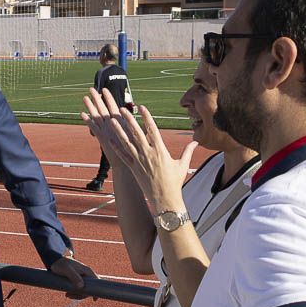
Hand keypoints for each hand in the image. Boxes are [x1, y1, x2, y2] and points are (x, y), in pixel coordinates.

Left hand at [49, 255, 97, 299]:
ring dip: (76, 294)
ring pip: (83, 289)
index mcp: (87, 271)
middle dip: (81, 294)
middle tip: (70, 296)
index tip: (94, 299)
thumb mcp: (67, 270)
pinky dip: (74, 292)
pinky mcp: (76, 279)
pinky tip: (67, 293)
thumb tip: (81, 286)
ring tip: (66, 295)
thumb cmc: (60, 264)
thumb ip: (74, 276)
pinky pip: (78, 288)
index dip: (96, 291)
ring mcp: (81, 277)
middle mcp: (86, 274)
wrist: (54, 260)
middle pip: (89, 288)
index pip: (96, 282)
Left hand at [81, 88, 195, 208]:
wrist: (165, 199)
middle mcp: (148, 154)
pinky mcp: (133, 169)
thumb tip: (196, 141)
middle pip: (137, 133)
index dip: (147, 117)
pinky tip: (109, 139)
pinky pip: (123, 156)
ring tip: (112, 120)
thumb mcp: (183, 165)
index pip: (152, 130)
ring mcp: (139, 161)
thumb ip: (188, 151)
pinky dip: (116, 147)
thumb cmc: (175, 183)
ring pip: (127, 143)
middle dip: (129, 120)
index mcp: (161, 151)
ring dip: (119, 131)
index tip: (142, 107)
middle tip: (122, 109)